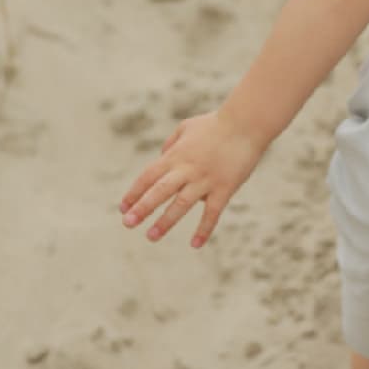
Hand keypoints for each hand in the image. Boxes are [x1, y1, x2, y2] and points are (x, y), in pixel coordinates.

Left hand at [119, 110, 261, 249]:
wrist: (246, 123)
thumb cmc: (216, 124)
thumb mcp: (187, 127)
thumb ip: (171, 143)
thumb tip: (162, 157)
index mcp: (176, 155)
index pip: (148, 176)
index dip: (134, 192)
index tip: (122, 208)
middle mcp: (187, 169)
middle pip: (159, 191)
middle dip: (142, 208)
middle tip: (128, 223)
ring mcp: (205, 179)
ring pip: (181, 204)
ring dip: (165, 222)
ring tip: (151, 237)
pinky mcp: (224, 188)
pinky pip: (212, 213)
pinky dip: (203, 229)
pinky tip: (195, 244)